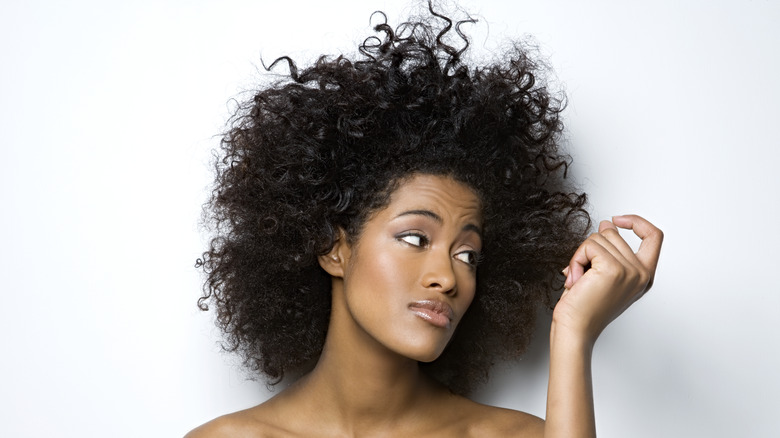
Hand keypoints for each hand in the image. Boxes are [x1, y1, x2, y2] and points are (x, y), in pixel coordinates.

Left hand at [553, 214, 663, 343]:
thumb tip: (607, 224)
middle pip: (613, 233)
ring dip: (581, 255)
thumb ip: (611, 250)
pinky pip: (589, 246)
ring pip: (599, 237)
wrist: (575, 328)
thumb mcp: (603, 273)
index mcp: (644, 275)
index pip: (654, 236)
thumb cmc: (584, 306)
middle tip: (584, 272)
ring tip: (580, 279)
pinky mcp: (613, 269)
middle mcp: (641, 273)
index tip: (618, 220)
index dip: (637, 222)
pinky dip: (576, 259)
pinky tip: (575, 280)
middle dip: (591, 247)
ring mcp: (629, 271)